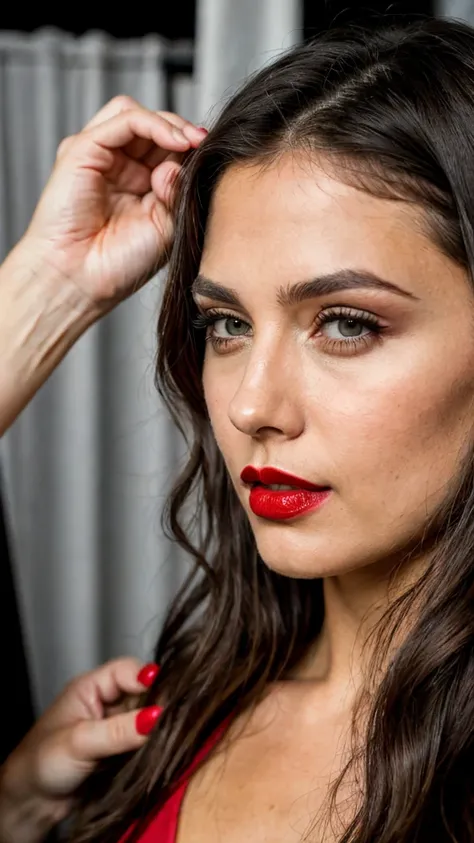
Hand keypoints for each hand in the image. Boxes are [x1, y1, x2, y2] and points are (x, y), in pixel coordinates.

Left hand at [0, 658, 160, 842]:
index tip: (168, 696)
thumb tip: (157, 716)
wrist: (29, 803)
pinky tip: (162, 751)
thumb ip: (118, 731)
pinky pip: (145, 741)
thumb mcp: (80, 743)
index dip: (148, 679)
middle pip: (143, 693)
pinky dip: (154, 746)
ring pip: (147, 718)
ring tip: (172, 736)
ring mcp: (114, 726)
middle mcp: (105, 702)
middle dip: (158, 704)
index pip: (127, 671)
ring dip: (157, 728)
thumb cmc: (40, 764)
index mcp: (90, 687)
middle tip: (174, 719)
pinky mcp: (121, 749)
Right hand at [19, 96, 206, 311]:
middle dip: (183, 131)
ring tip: (190, 142)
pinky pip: (124, 119)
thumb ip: (177, 190)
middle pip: (152, 126)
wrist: (83, 281)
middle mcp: (118, 167)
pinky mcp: (83, 149)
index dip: (190, 147)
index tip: (213, 154)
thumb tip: (182, 156)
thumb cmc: (120, 264)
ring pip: (136, 115)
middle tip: (204, 144)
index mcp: (139, 185)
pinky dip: (153, 124)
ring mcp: (100, 156)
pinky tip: (175, 141)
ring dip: (169, 123)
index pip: (167, 148)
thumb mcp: (165, 225)